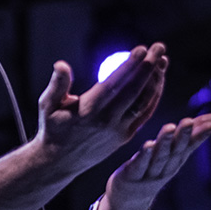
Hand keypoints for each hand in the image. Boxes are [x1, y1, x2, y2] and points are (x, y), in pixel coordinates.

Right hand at [36, 43, 167, 171]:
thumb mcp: (47, 106)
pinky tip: (157, 82)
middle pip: (134, 91)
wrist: (59, 162)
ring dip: (156, 81)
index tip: (142, 49)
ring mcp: (119, 131)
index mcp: (88, 110)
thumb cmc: (52, 128)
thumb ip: (57, 85)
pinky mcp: (125, 137)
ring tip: (162, 61)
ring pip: (143, 103)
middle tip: (159, 47)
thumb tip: (61, 65)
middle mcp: (107, 121)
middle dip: (149, 67)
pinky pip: (144, 114)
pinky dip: (153, 97)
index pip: (114, 84)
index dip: (130, 66)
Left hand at [95, 114, 210, 209]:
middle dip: (183, 136)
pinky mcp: (132, 176)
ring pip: (159, 158)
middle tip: (189, 121)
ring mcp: (149, 174)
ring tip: (170, 127)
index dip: (200, 135)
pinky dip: (144, 156)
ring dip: (165, 143)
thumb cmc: (155, 169)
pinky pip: (140, 166)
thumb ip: (191, 136)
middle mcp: (166, 168)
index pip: (190, 146)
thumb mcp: (174, 153)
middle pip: (176, 152)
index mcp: (177, 161)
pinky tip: (148, 144)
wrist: (130, 200)